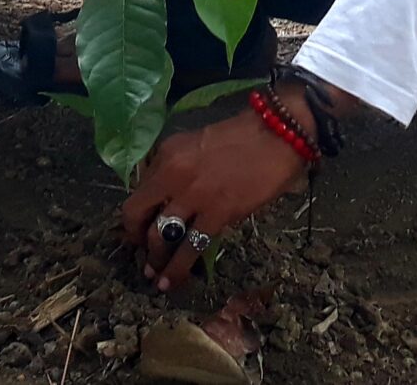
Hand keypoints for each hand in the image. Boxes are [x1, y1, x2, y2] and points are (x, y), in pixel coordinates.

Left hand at [120, 109, 312, 292]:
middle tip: (143, 252)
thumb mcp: (198, 144)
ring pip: (159, 235)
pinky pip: (189, 247)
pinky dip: (176, 269)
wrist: (280, 133)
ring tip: (153, 275)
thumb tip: (170, 197)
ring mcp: (192, 194)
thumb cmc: (245, 136)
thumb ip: (178, 168)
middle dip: (136, 237)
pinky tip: (170, 282)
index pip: (139, 190)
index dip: (137, 214)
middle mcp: (171, 172)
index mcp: (167, 152)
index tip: (140, 227)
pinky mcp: (217, 214)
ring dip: (154, 259)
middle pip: (137, 213)